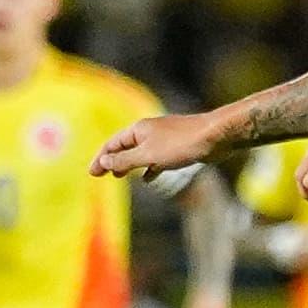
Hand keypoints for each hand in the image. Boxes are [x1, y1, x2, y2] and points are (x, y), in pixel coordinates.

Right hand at [93, 110, 219, 184]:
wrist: (216, 136)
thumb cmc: (182, 144)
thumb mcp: (149, 155)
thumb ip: (126, 160)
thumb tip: (104, 161)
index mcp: (139, 130)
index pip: (112, 144)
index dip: (100, 158)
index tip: (91, 173)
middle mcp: (149, 131)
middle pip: (125, 147)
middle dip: (112, 160)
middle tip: (101, 174)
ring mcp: (164, 139)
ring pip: (141, 152)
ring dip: (129, 164)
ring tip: (120, 175)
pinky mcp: (178, 147)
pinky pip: (157, 158)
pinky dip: (150, 167)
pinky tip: (149, 178)